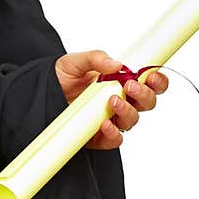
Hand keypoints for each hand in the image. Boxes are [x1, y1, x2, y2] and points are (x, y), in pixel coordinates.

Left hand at [54, 50, 168, 149]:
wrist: (39, 94)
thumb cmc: (63, 77)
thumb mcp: (76, 62)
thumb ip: (96, 58)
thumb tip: (116, 64)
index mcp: (122, 81)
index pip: (150, 83)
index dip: (158, 80)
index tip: (152, 75)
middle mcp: (121, 101)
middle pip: (147, 103)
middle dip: (143, 95)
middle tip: (129, 85)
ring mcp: (111, 119)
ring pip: (132, 120)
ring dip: (127, 111)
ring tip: (112, 101)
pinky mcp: (99, 136)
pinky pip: (114, 140)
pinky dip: (113, 133)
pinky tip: (105, 123)